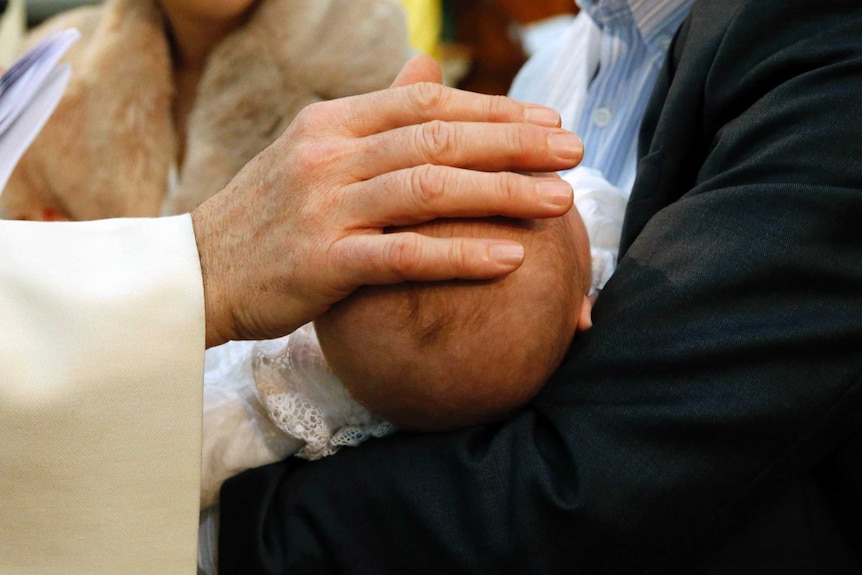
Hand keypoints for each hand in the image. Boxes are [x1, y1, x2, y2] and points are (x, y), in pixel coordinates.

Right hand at [192, 55, 582, 346]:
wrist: (197, 272)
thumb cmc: (266, 216)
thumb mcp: (311, 150)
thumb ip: (374, 115)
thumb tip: (426, 71)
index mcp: (332, 121)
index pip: (427, 101)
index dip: (494, 110)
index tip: (547, 122)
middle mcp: (330, 155)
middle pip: (439, 137)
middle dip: (515, 143)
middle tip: (574, 153)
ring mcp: (325, 207)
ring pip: (430, 189)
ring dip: (503, 193)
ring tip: (560, 202)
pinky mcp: (322, 263)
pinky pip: (405, 255)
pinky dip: (460, 255)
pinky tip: (510, 258)